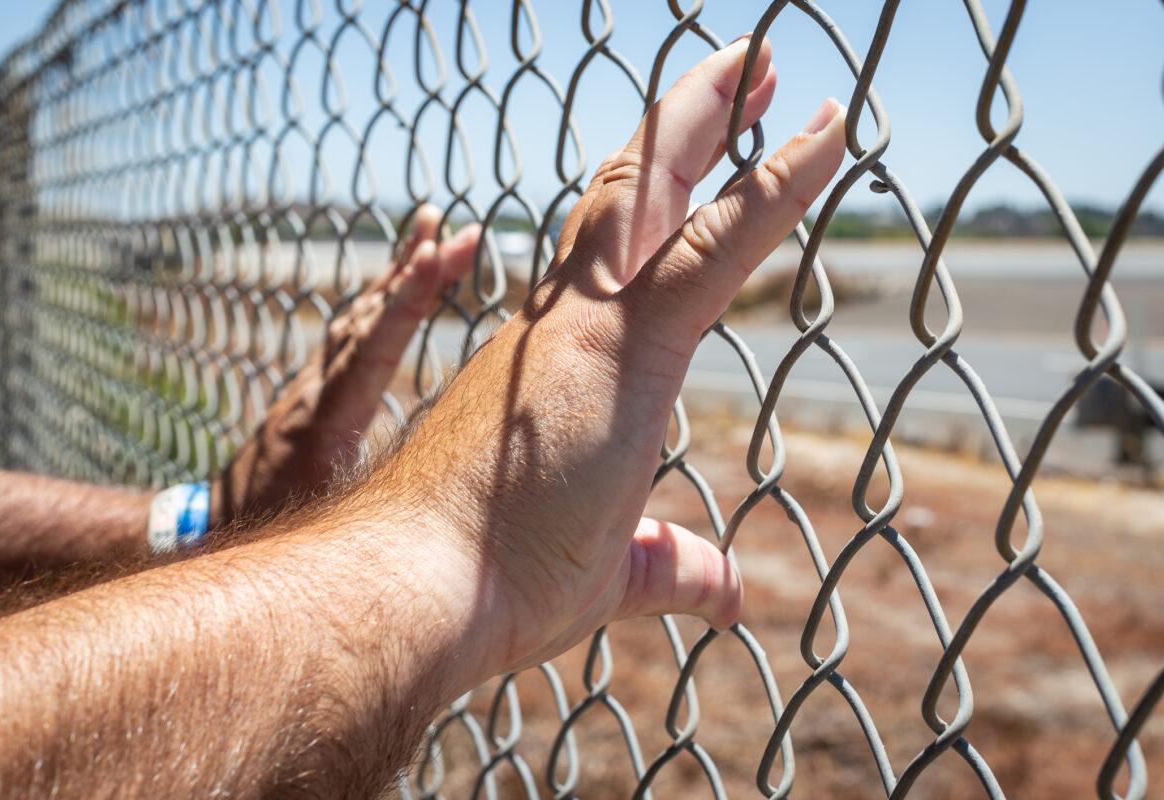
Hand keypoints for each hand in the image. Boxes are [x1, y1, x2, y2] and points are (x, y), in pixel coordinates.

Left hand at [210, 207, 479, 527]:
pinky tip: (398, 275)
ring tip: (429, 225)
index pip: (372, 348)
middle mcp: (317, 387)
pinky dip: (381, 296)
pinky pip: (352, 326)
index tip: (436, 255)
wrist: (214, 521)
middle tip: (463, 231)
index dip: (407, 301)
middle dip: (416, 271)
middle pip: (370, 316)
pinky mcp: (314, 382)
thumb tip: (433, 482)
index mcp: (326, 420)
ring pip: (359, 313)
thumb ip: (373, 492)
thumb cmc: (277, 529)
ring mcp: (313, 380)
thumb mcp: (326, 519)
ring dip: (398, 270)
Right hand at [361, 39, 845, 682]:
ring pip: (660, 191)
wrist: (412, 585)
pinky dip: (778, 183)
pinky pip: (717, 240)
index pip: (605, 253)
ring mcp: (589, 323)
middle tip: (746, 68)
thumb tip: (725, 591)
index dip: (647, 193)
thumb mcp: (604, 566)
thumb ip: (666, 563)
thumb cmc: (484, 579)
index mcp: (551, 359)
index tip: (692, 148)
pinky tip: (832, 132)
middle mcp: (563, 321)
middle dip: (686, 127)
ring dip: (717, 118)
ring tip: (768, 60)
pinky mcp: (626, 343)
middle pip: (628, 195)